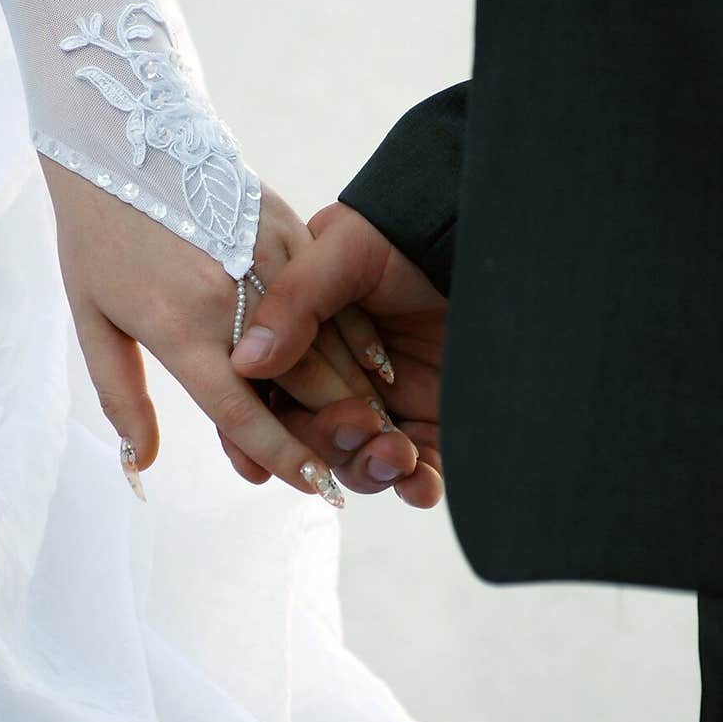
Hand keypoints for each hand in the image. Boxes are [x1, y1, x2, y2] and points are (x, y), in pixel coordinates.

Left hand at [40, 159, 404, 500]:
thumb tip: (140, 463)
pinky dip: (358, 335)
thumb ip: (121, 395)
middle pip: (302, 382)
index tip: (315, 487)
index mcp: (179, 329)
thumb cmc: (97, 236)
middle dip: (338, 432)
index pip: (241, 412)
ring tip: (380, 430)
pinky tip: (377, 368)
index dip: (282, 455)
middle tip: (363, 470)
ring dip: (358, 390)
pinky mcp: (286, 229)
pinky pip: (334, 294)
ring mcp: (265, 260)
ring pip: (329, 340)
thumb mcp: (92, 319)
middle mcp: (230, 300)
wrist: (121, 138)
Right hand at [230, 202, 446, 507]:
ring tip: (398, 452)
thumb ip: (296, 299)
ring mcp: (384, 407)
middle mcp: (336, 380)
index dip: (252, 436)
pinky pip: (417, 474)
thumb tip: (246, 362)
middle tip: (361, 422)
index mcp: (299, 343)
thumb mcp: (344, 249)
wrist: (476, 239)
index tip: (259, 462)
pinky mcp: (431, 426)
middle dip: (328, 444)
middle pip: (309, 439)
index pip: (262, 400)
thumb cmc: (405, 234)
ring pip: (358, 463)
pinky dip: (416, 487)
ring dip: (371, 469)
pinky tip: (421, 483)